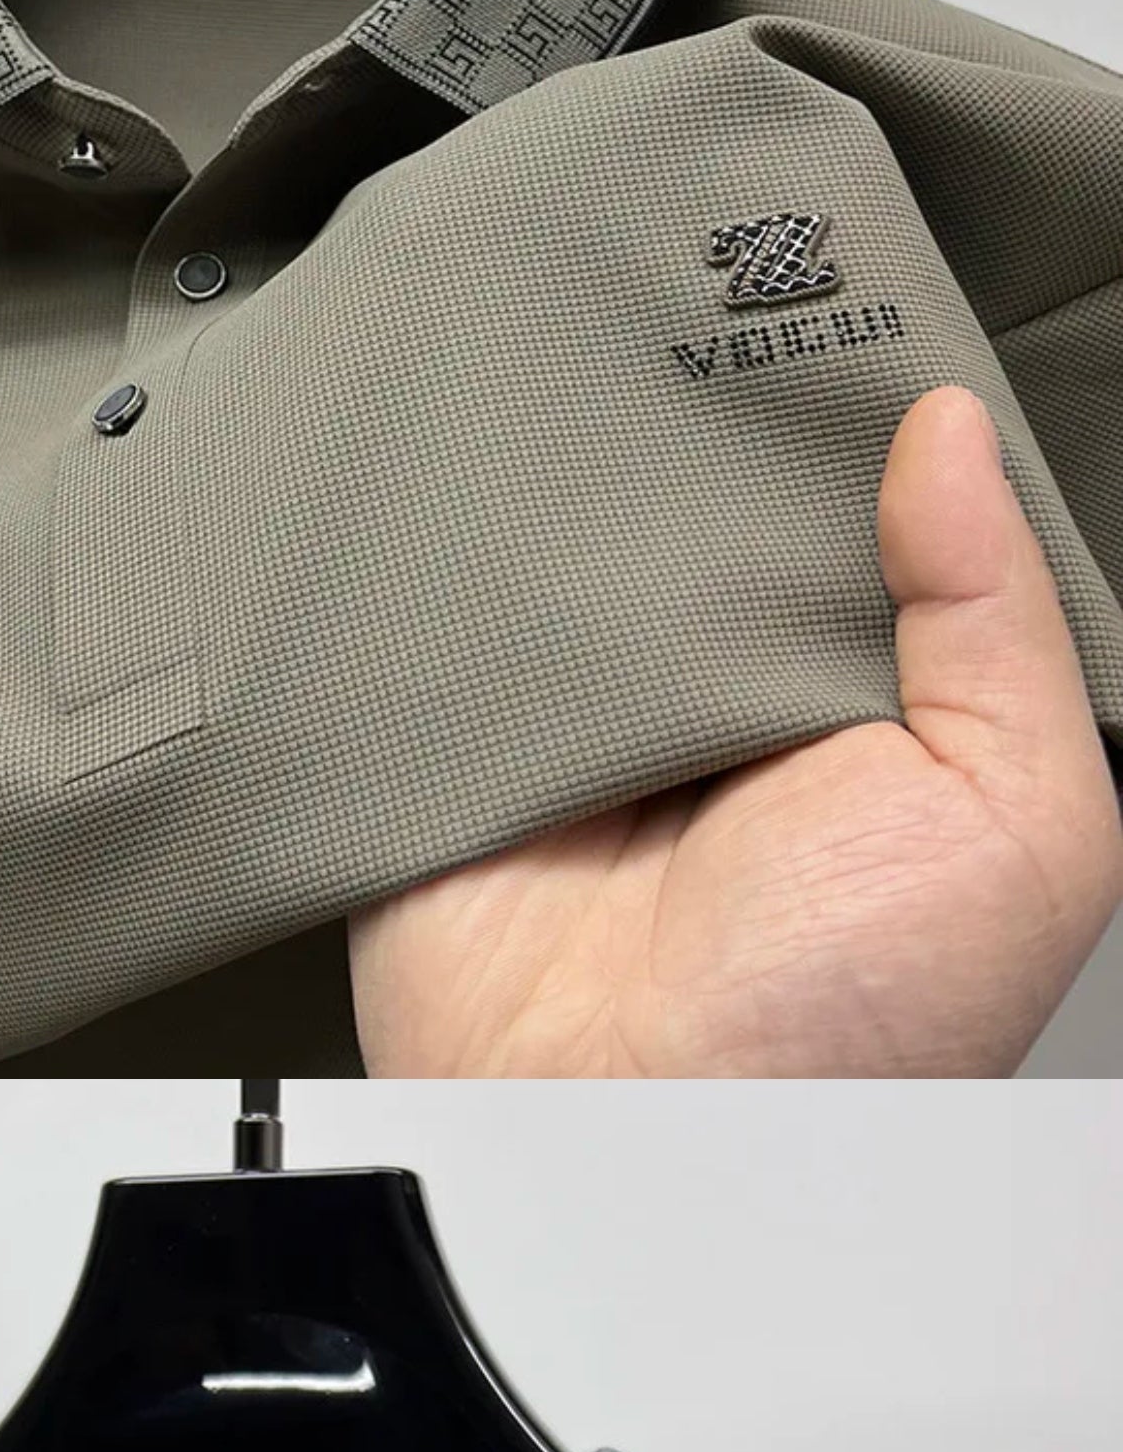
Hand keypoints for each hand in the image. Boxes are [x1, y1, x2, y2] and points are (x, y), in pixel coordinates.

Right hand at [354, 388, 1122, 1074]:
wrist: (639, 1136)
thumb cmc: (855, 1025)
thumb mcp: (1017, 808)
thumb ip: (993, 614)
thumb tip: (945, 431)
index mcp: (859, 707)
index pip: (851, 523)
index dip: (839, 426)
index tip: (816, 315)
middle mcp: (714, 710)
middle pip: (699, 518)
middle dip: (691, 432)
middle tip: (683, 326)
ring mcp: (577, 729)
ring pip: (567, 555)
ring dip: (561, 496)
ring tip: (567, 401)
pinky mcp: (450, 756)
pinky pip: (435, 638)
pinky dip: (437, 581)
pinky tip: (465, 517)